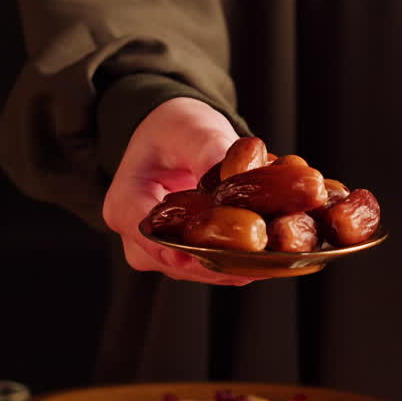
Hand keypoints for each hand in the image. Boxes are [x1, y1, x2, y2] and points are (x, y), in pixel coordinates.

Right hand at [101, 97, 259, 284]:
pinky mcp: (187, 257)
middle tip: (269, 251)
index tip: (229, 251)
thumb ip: (208, 149)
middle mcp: (139, 237)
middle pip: (180, 263)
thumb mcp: (190, 129)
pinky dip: (243, 261)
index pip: (152, 237)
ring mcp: (163, 253)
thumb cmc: (175, 130)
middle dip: (226, 259)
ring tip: (277, 247)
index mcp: (124, 203)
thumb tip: (234, 174)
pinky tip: (272, 251)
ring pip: (201, 271)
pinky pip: (215, 268)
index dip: (191, 248)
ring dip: (239, 263)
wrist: (175, 137)